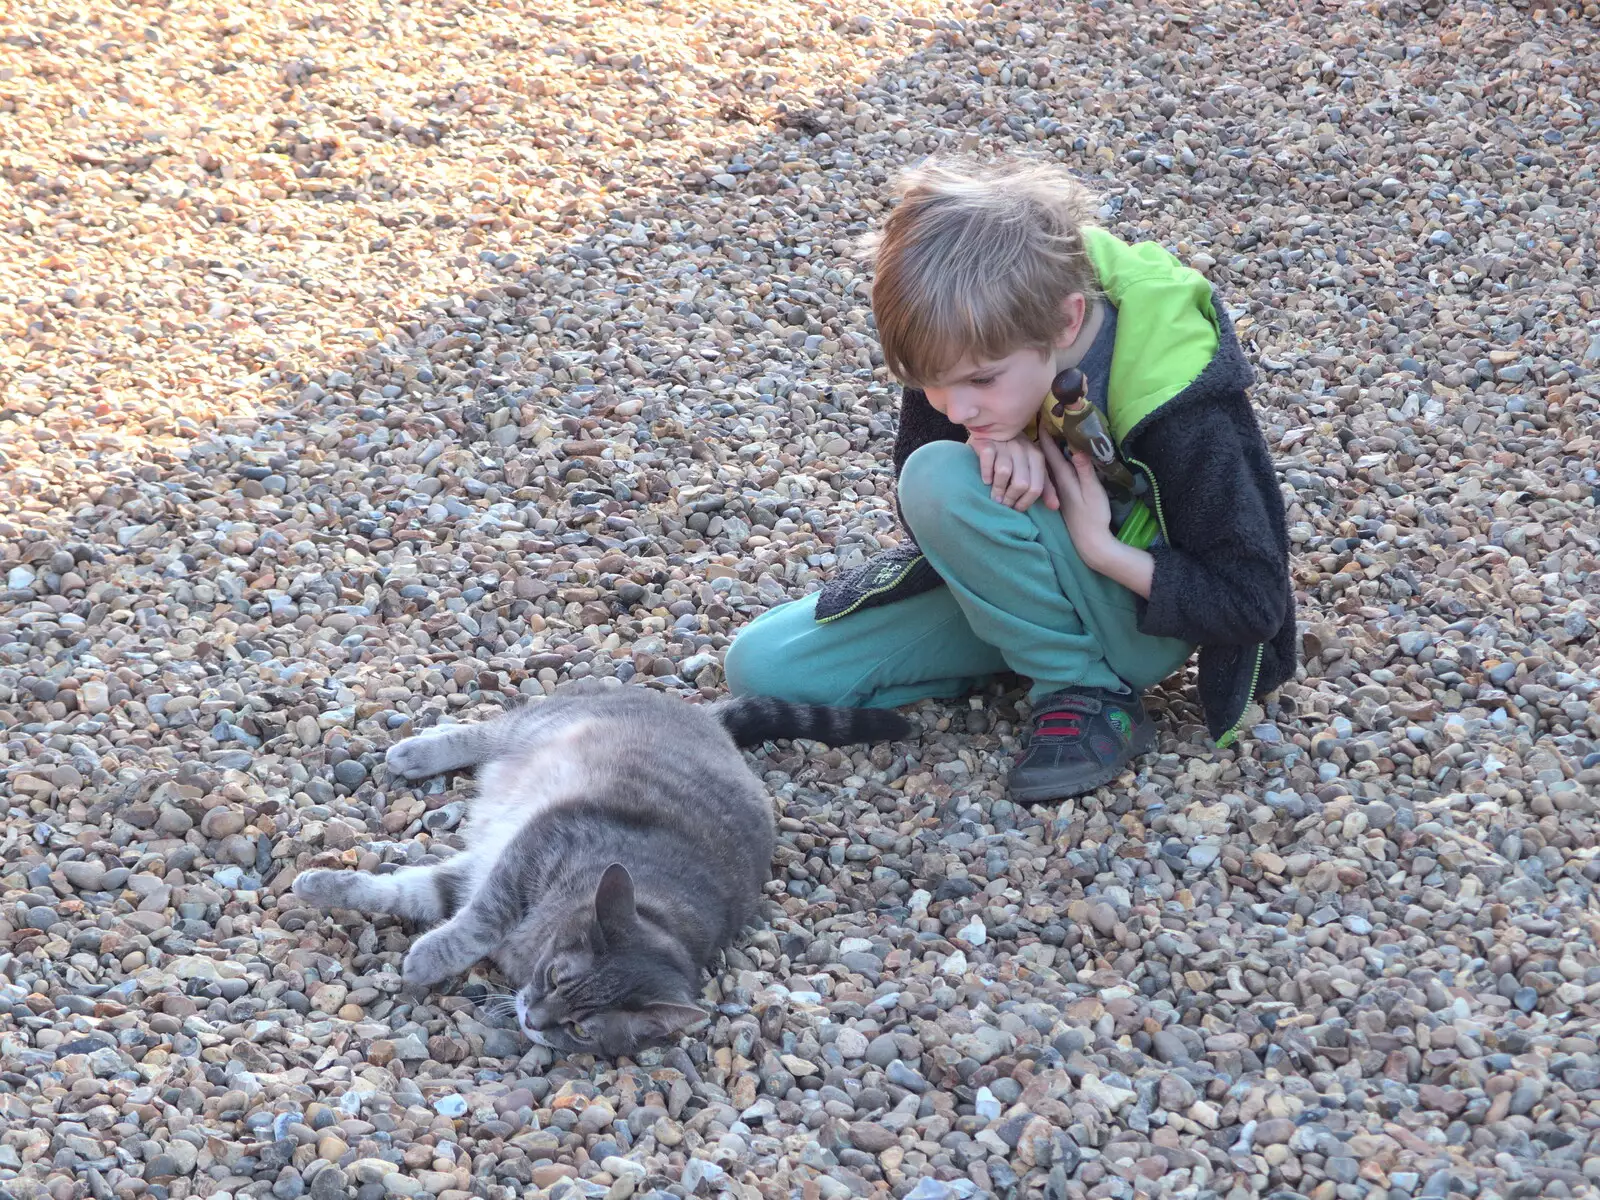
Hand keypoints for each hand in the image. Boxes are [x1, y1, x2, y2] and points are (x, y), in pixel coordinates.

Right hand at [971, 435, 1059, 511]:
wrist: (994, 431)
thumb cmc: (1014, 456)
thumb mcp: (1033, 469)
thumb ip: (1045, 487)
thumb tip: (1054, 507)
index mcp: (1037, 457)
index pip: (1036, 487)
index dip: (1025, 502)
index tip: (1016, 508)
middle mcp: (1023, 449)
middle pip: (1021, 483)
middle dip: (1011, 498)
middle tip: (1003, 504)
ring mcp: (1005, 445)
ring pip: (1004, 472)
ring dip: (998, 489)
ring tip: (994, 497)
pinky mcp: (987, 443)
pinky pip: (987, 461)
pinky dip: (986, 474)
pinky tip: (986, 480)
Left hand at [1039, 433, 1114, 565]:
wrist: (1090, 541)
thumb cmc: (1093, 515)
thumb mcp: (1092, 491)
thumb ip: (1084, 471)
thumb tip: (1078, 449)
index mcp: (1063, 478)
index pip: (1049, 452)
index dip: (1045, 435)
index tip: (1039, 417)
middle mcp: (1057, 482)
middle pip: (1045, 457)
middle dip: (1043, 439)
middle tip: (1040, 420)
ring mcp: (1059, 489)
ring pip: (1048, 465)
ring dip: (1046, 450)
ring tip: (1044, 435)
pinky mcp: (1063, 495)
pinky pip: (1053, 473)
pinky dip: (1052, 462)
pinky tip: (1053, 459)